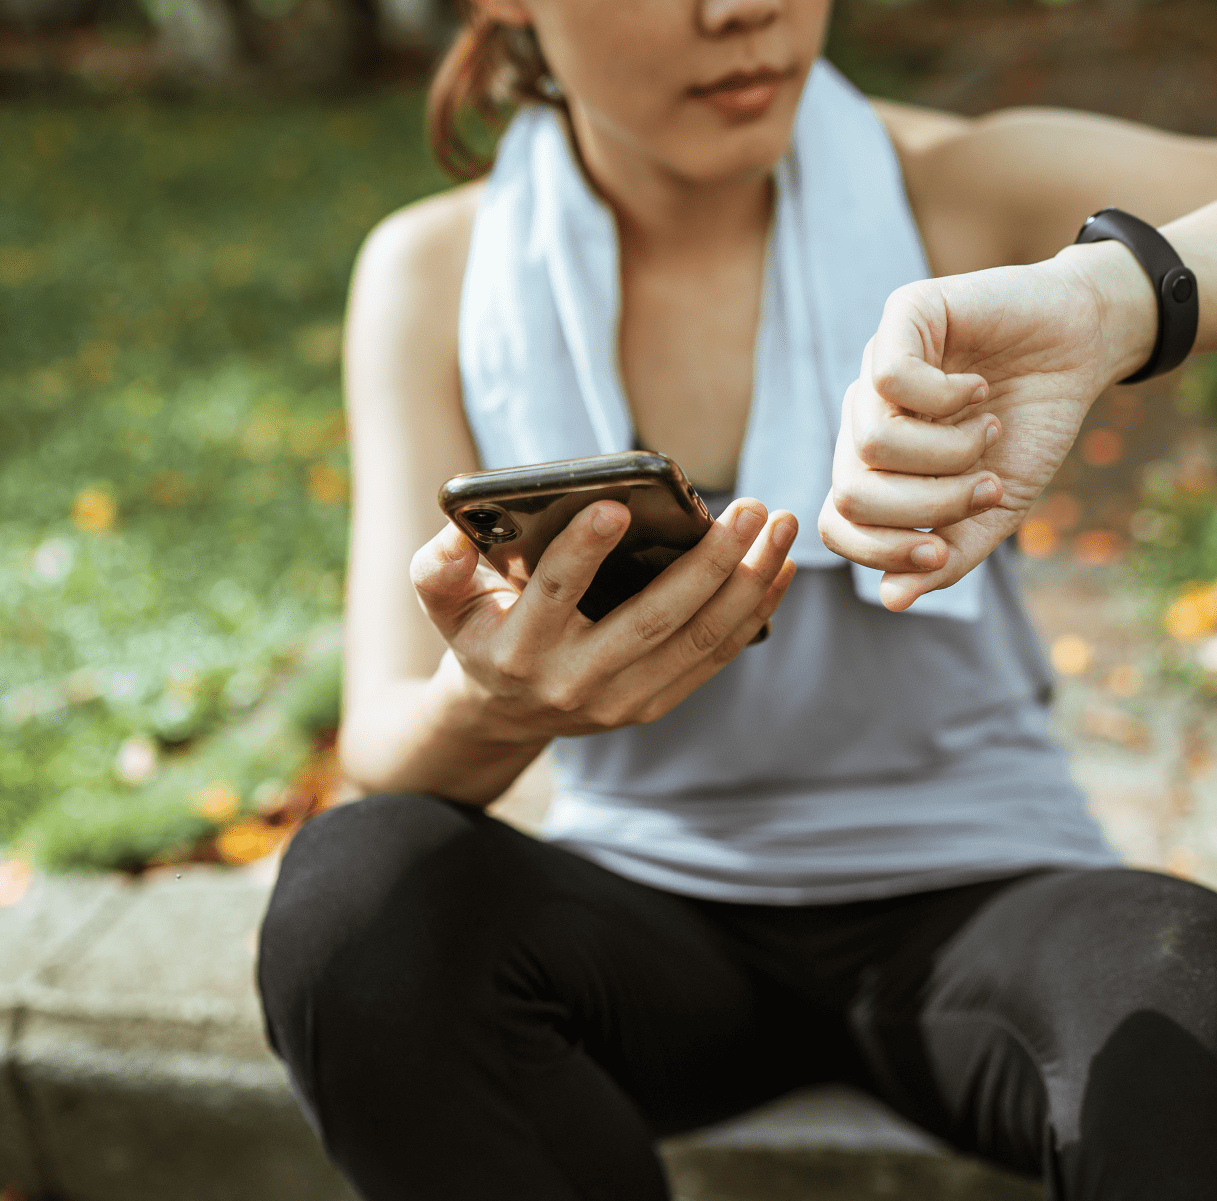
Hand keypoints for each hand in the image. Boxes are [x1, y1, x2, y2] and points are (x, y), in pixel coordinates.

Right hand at [410, 499, 796, 739]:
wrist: (502, 711)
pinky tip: (778, 568)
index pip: (554, 594)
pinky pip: (713, 657)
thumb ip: (438, 566)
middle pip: (651, 620)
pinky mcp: (653, 705)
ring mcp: (619, 701)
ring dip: (747, 583)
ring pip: (697, 640)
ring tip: (778, 528)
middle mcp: (572, 682)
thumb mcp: (444, 600)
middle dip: (707, 563)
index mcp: (517, 650)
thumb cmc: (481, 629)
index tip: (617, 505)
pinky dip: (752, 612)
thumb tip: (458, 530)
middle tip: (749, 508)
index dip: (582, 551)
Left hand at [820, 243, 1155, 609]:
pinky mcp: (904, 315)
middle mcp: (866, 414)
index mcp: (877, 463)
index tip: (942, 548)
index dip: (882, 550)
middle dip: (929, 505)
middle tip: (984, 485)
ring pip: (872, 442)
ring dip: (947, 453)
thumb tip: (891, 599)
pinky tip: (980, 389)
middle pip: (852, 491)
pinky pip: (891, 379)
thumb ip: (950, 555)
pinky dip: (947, 400)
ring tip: (988, 431)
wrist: (1083, 347)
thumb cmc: (1032, 426)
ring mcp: (877, 364)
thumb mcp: (996, 508)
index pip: (838, 523)